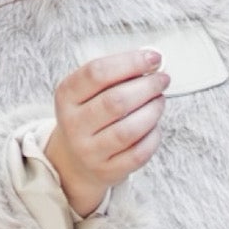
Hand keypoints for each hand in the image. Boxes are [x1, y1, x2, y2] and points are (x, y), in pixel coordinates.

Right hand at [45, 49, 168, 216]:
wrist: (75, 160)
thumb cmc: (90, 115)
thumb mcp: (89, 92)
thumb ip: (115, 74)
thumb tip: (151, 60)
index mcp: (66, 96)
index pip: (96, 73)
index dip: (130, 62)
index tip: (153, 58)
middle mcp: (73, 125)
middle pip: (115, 101)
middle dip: (147, 86)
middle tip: (162, 79)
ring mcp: (89, 151)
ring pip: (129, 130)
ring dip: (153, 110)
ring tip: (160, 101)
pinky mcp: (107, 171)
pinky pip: (138, 153)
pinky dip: (153, 135)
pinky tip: (154, 125)